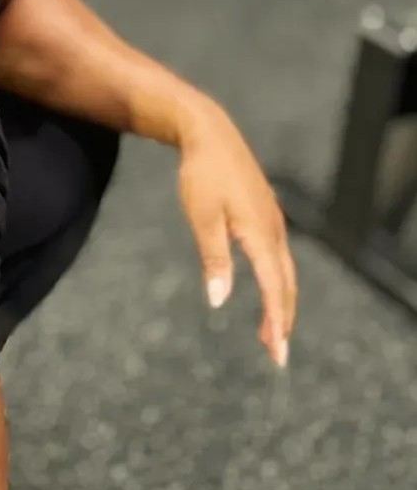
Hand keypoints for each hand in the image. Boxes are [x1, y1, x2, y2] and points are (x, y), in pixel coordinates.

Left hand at [174, 99, 295, 366]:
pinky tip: (269, 294)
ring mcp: (274, 222)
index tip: (277, 350)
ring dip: (281, 305)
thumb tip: (219, 301)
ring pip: (285, 273)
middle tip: (278, 355)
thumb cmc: (202, 175)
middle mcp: (274, 230)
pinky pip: (279, 259)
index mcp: (260, 233)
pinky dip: (278, 283)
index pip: (274, 287)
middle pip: (286, 285)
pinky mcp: (267, 217)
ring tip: (271, 334)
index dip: (276, 321)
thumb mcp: (202, 218)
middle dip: (284, 321)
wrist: (210, 134)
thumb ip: (213, 259)